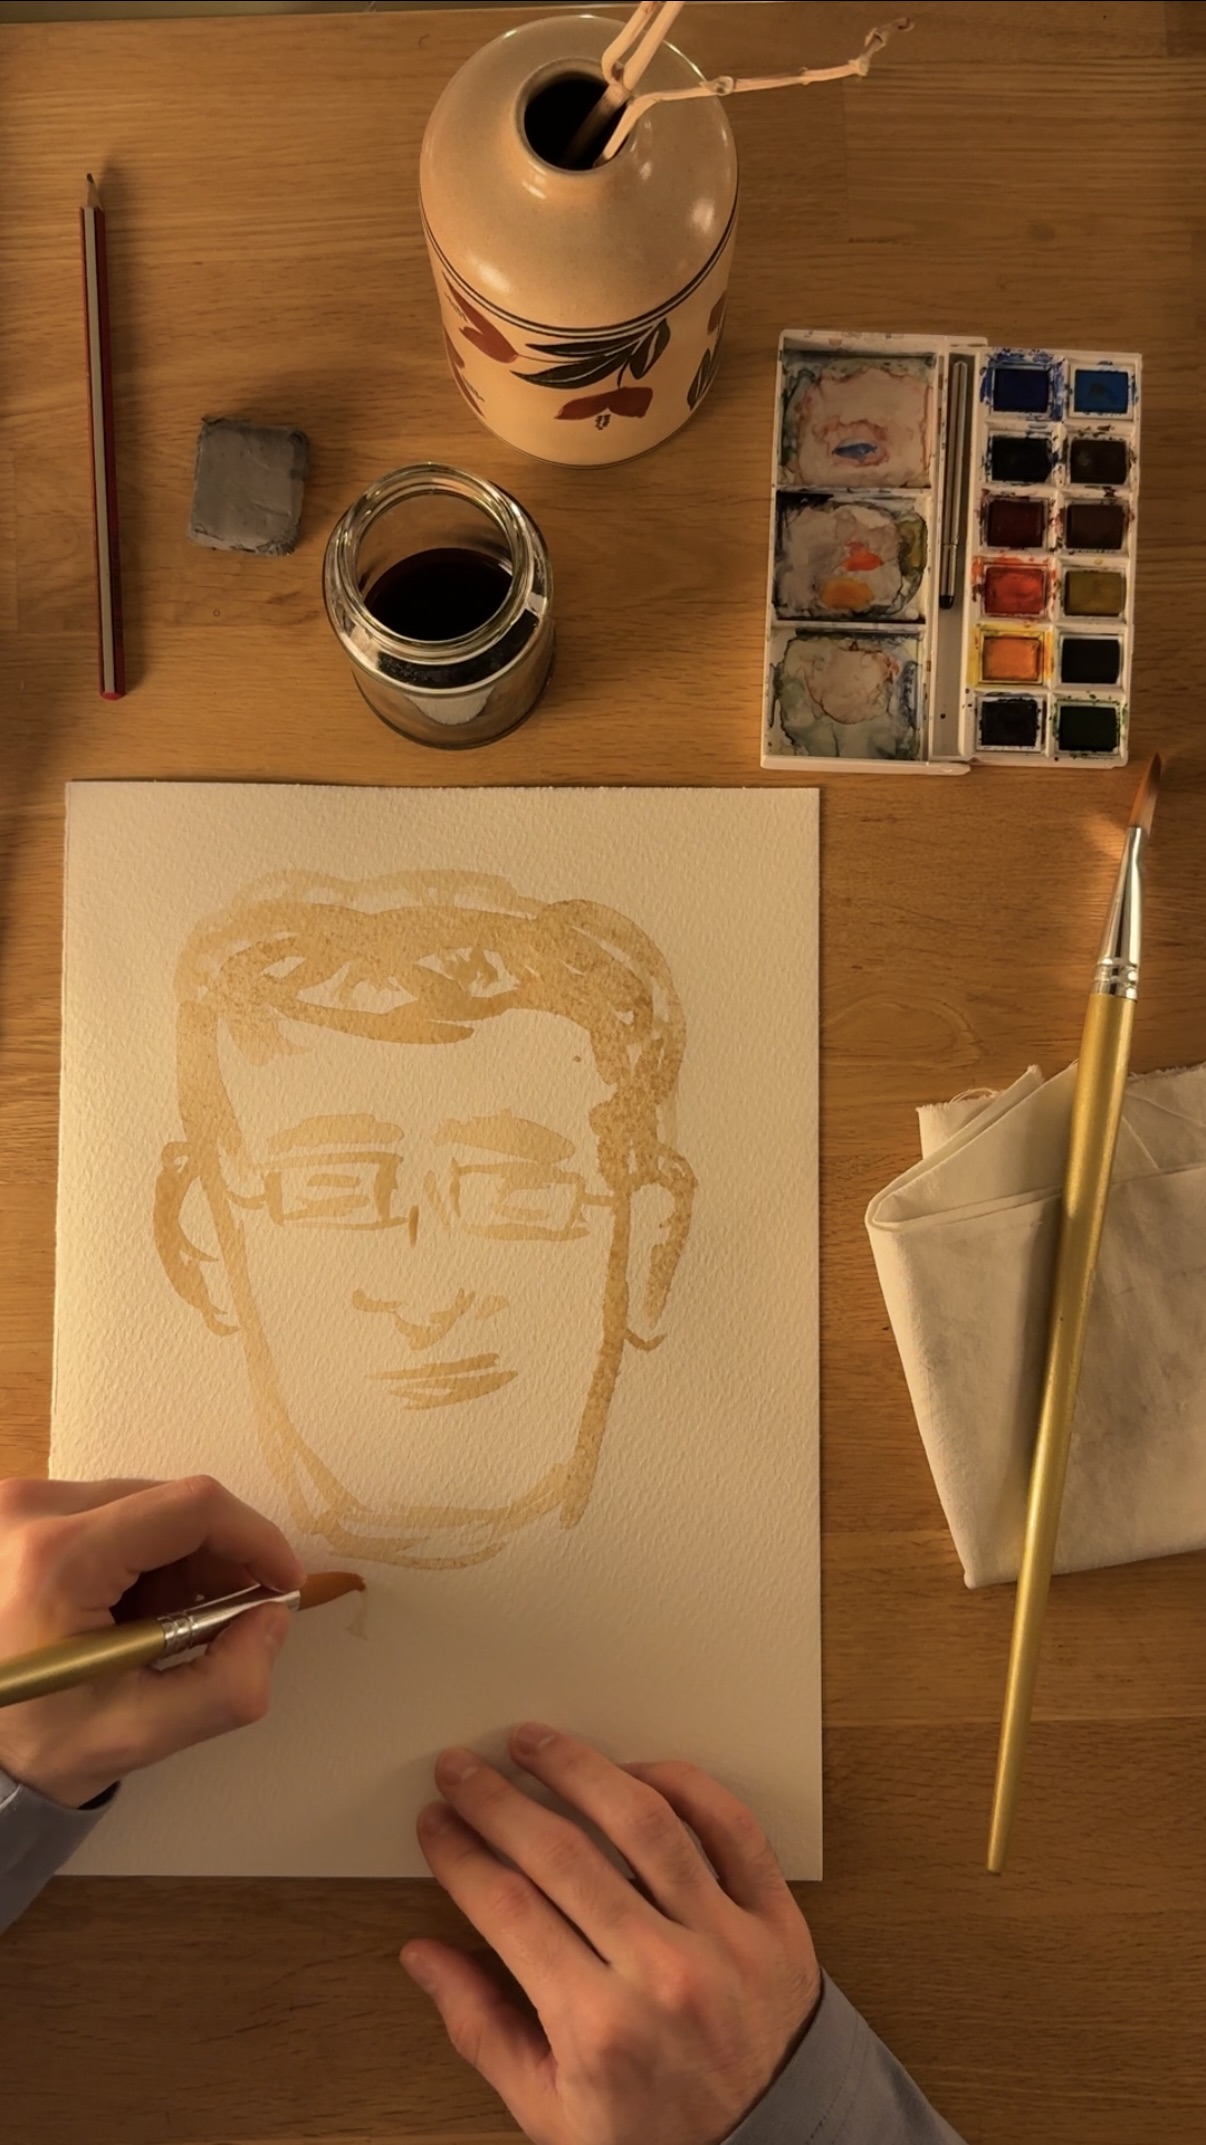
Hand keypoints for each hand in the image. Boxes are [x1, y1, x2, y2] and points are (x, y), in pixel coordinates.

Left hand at [0, 1475, 303, 1808]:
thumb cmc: (36, 1742)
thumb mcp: (138, 1734)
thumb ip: (225, 1683)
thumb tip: (273, 1619)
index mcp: (56, 1559)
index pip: (191, 1507)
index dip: (256, 1539)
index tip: (283, 1582)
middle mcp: (31, 1509)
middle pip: (170, 1504)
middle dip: (216, 1560)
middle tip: (223, 1621)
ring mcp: (20, 1504)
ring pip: (145, 1506)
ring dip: (177, 1560)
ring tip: (161, 1625)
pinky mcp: (20, 1509)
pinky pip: (113, 1512)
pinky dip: (141, 1555)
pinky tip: (128, 1608)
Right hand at [401, 1726, 821, 2144]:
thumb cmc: (660, 2138)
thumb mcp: (552, 2113)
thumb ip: (483, 2030)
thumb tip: (424, 1957)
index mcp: (600, 2027)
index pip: (507, 1909)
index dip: (460, 1855)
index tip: (436, 1824)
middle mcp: (662, 1974)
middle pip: (561, 1854)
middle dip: (497, 1801)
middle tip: (462, 1768)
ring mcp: (725, 1940)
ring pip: (645, 1822)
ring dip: (581, 1769)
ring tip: (537, 1742)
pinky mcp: (775, 1920)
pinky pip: (731, 1828)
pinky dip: (685, 1786)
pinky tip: (638, 1771)